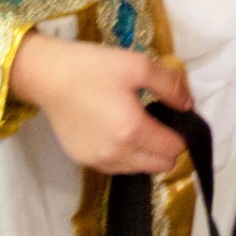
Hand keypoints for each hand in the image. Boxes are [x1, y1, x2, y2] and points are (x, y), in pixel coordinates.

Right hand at [10, 34, 192, 175]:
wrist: (47, 76)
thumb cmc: (93, 67)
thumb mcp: (137, 65)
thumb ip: (170, 85)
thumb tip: (188, 105)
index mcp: (132, 131)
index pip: (174, 148)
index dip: (182, 133)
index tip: (175, 116)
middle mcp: (116, 154)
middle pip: (160, 165)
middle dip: (168, 147)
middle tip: (161, 122)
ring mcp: (97, 161)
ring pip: (139, 169)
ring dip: (148, 154)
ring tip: (140, 127)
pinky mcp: (83, 161)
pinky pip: (117, 168)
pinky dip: (127, 157)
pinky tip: (120, 134)